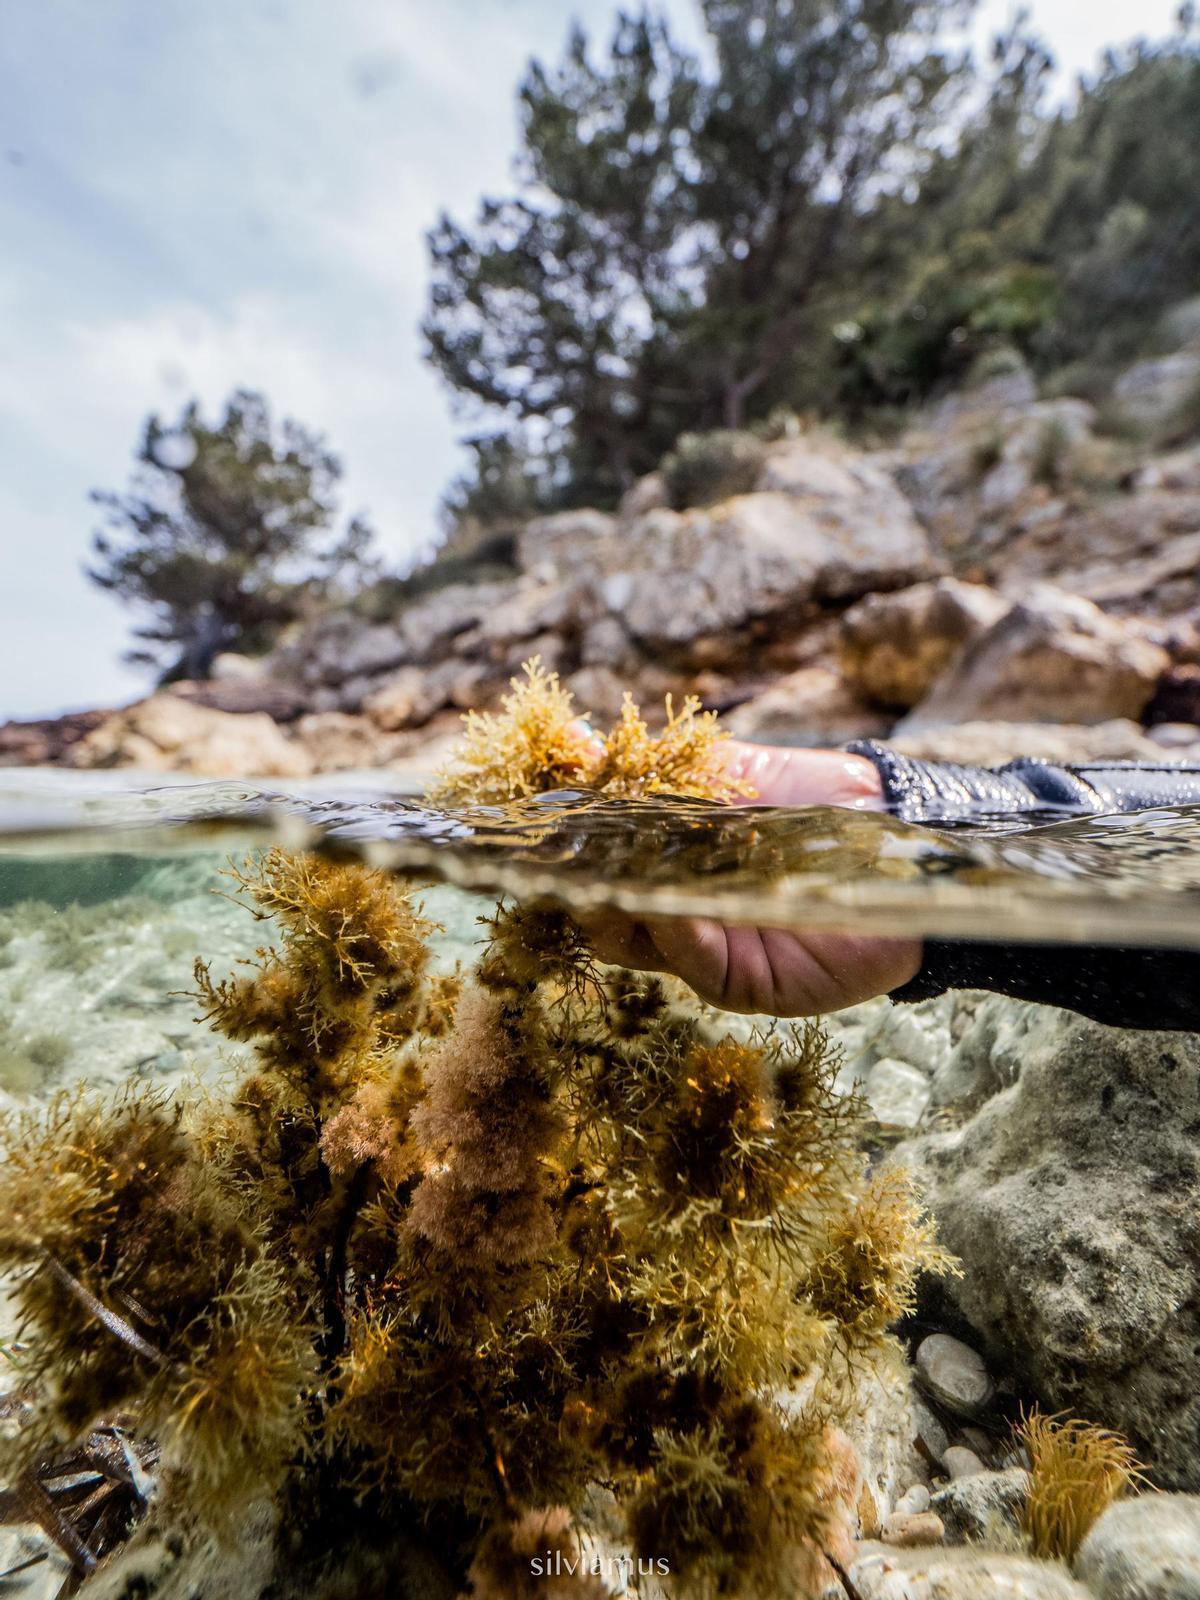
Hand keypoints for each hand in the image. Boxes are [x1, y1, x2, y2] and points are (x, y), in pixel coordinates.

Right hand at [582, 741, 922, 1015]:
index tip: (535, 821)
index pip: (595, 870)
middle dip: (577, 882)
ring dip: (616, 905)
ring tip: (604, 873)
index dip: (564, 851)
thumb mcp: (727, 770)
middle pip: (601, 915)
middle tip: (556, 852)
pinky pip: (693, 962)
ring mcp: (710, 955)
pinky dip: (674, 928)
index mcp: (669, 870)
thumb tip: (569, 736)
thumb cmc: (815, 798)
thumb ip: (648, 765)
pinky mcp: (747, 985)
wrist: (899, 830)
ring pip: (635, 944)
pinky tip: (666, 898)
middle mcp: (682, 919)